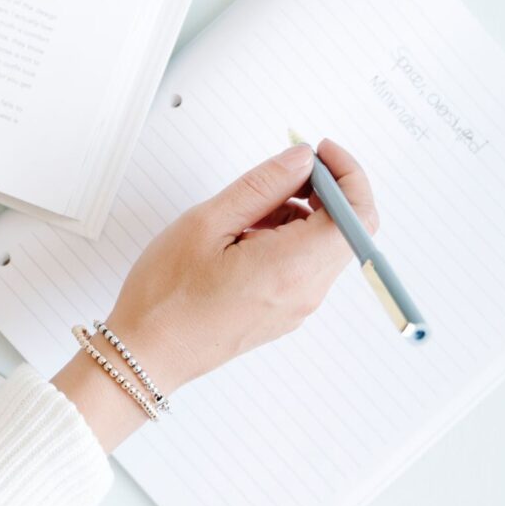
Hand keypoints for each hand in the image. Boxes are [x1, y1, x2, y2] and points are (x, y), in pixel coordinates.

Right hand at [53, 139, 377, 449]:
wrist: (147, 354)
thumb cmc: (167, 295)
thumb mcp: (208, 222)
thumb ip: (263, 185)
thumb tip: (302, 159)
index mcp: (290, 267)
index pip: (356, 215)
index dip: (347, 173)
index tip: (319, 151)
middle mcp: (306, 291)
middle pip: (347, 228)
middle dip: (323, 189)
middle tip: (281, 172)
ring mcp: (299, 305)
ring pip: (325, 244)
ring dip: (302, 213)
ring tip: (249, 211)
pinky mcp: (286, 311)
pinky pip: (306, 263)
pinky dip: (290, 236)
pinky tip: (246, 234)